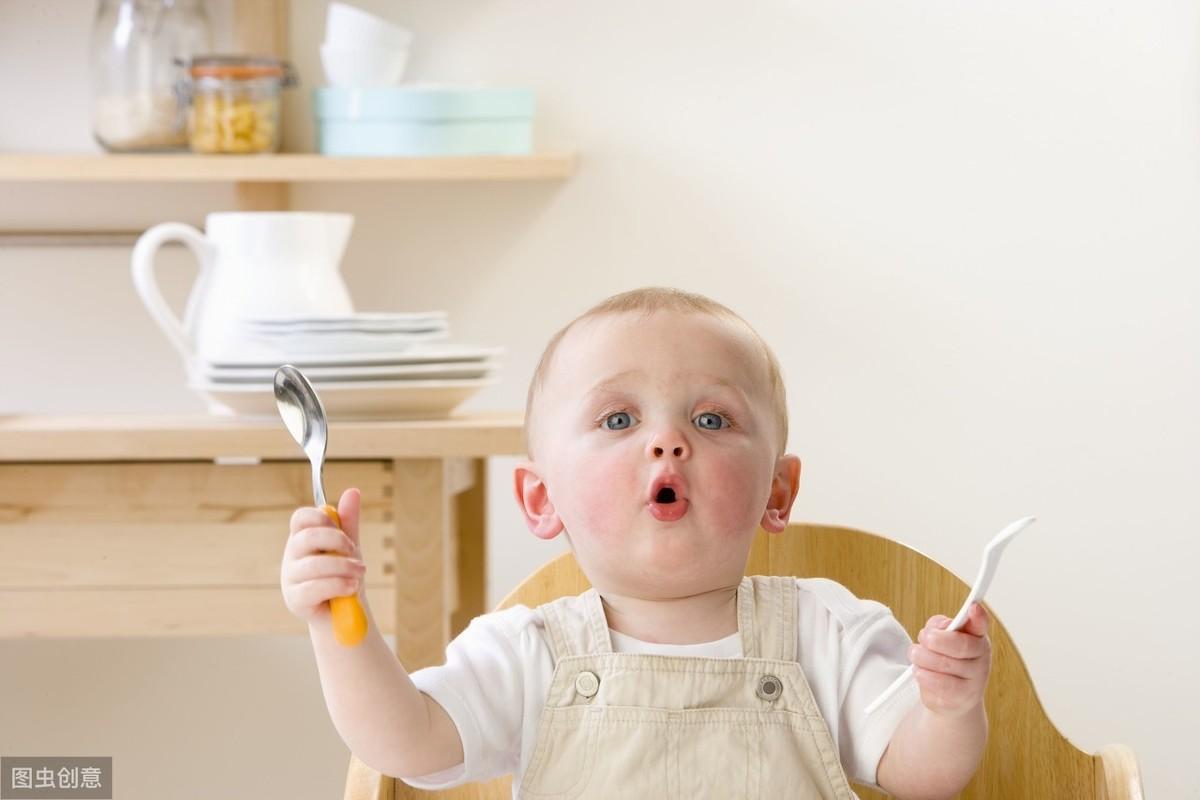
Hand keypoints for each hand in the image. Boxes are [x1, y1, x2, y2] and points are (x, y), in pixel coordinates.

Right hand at [281, 488, 365, 625]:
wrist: (345, 612)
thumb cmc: (343, 575)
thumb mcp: (349, 546)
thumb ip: (348, 521)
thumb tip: (352, 491)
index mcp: (302, 538)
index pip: (300, 518)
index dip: (322, 519)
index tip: (342, 530)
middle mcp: (292, 556)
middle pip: (307, 537)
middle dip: (338, 542)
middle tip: (356, 553)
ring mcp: (290, 579)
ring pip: (314, 565)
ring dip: (344, 568)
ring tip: (359, 574)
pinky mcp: (295, 600)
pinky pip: (315, 588)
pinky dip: (338, 585)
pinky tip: (350, 588)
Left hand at [910, 603, 991, 716]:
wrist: (951, 699)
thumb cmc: (944, 661)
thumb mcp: (940, 638)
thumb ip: (939, 626)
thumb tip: (939, 627)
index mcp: (977, 637)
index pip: (981, 625)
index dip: (978, 617)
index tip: (972, 607)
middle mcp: (981, 657)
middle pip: (960, 645)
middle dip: (935, 640)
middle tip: (924, 638)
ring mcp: (975, 679)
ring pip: (945, 664)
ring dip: (923, 658)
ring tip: (917, 656)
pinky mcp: (963, 697)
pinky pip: (941, 684)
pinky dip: (925, 676)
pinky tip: (920, 672)